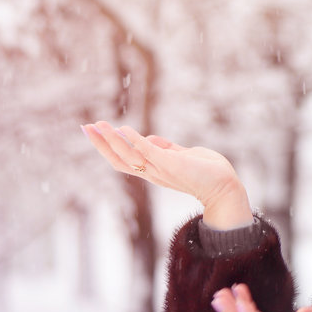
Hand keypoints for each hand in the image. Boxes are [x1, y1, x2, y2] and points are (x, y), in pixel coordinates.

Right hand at [81, 121, 252, 228]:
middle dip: (101, 144)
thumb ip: (166, 148)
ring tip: (98, 124)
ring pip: (128, 156)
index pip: (124, 160)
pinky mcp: (171, 164)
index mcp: (154, 171)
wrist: (226, 186)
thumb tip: (149, 138)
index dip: (108, 148)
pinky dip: (135, 140)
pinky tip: (124, 128)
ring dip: (111, 140)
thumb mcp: (183, 156)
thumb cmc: (208, 172)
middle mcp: (153, 173)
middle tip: (84, 128)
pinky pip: (148, 151)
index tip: (94, 132)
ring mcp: (161, 169)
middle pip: (119, 160)